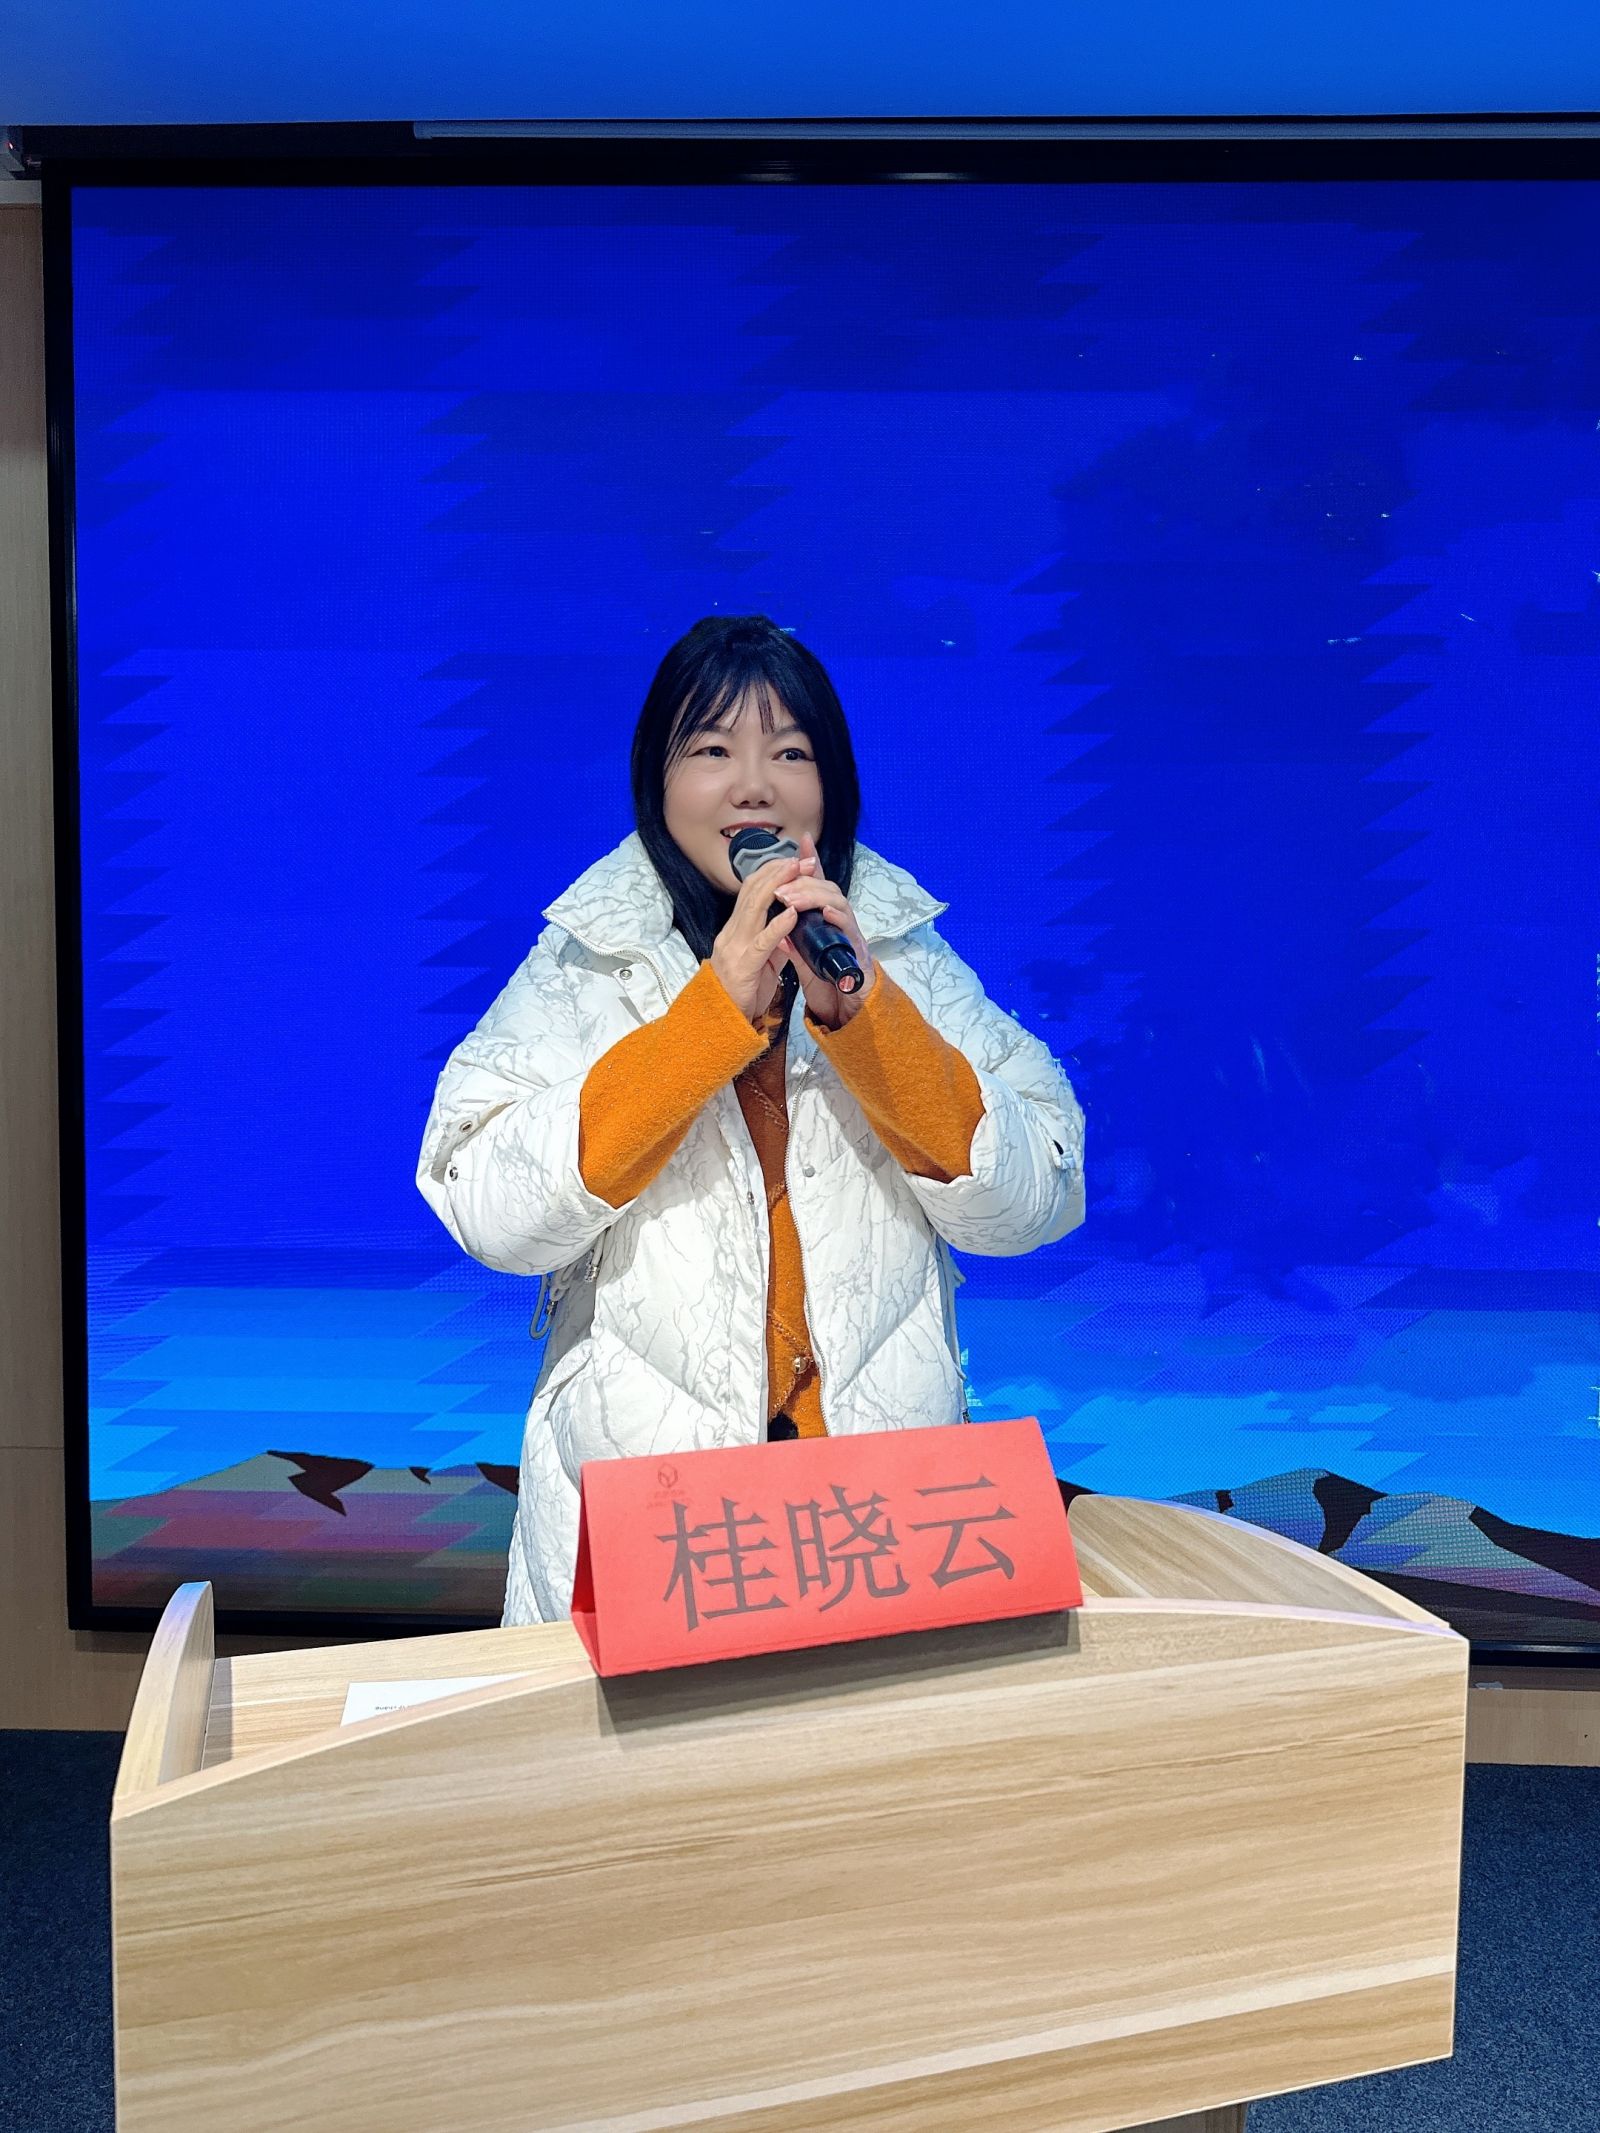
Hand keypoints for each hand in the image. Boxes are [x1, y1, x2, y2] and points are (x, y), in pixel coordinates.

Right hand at [710, 850, 806, 1021]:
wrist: (723, 1021)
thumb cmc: (744, 992)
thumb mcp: (762, 961)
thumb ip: (775, 941)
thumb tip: (792, 924)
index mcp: (735, 930)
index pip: (751, 891)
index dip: (772, 872)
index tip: (794, 860)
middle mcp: (732, 933)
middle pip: (752, 892)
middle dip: (779, 872)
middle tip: (802, 859)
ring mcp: (735, 948)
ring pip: (754, 908)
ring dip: (779, 887)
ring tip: (798, 871)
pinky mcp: (744, 966)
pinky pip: (762, 942)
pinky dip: (777, 925)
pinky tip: (792, 913)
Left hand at [772, 830, 876, 1030]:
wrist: (848, 1012)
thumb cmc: (829, 983)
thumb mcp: (804, 957)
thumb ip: (792, 939)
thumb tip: (775, 922)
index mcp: (825, 921)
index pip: (817, 886)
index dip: (811, 862)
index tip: (800, 839)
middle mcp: (840, 923)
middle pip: (827, 888)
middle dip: (803, 881)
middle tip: (780, 884)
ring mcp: (851, 935)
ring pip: (839, 902)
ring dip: (814, 896)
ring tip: (792, 898)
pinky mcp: (859, 953)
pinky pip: (850, 931)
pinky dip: (838, 918)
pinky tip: (825, 912)